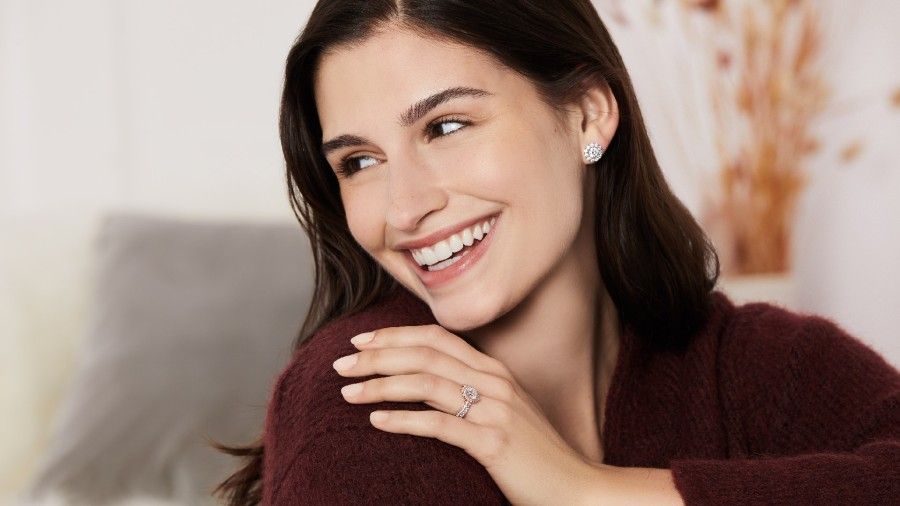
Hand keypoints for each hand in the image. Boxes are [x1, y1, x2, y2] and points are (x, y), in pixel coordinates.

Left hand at [331, 324, 605, 505]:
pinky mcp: (493, 442)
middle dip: (376, 355)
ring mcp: (495, 410)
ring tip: (347, 393)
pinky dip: (403, 419)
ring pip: (425, 382)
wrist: (576, 489)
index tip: (360, 339)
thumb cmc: (535, 455)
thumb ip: (471, 391)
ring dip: (380, 385)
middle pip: (424, 353)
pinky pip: (438, 424)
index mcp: (495, 370)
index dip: (394, 334)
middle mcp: (494, 382)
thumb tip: (423, 384)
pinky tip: (376, 421)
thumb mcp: (505, 412)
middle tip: (341, 364)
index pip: (435, 337)